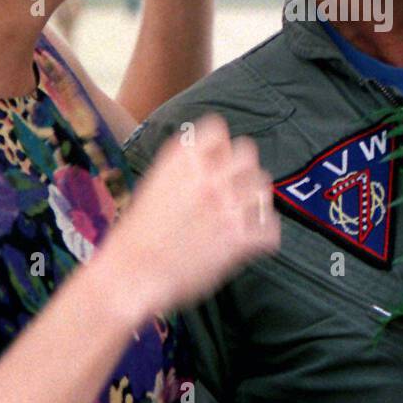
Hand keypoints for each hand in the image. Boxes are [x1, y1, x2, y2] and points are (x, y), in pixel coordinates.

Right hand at [104, 116, 278, 312]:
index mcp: (183, 159)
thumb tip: (203, 162)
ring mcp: (228, 205)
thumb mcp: (153, 185)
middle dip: (243, 169)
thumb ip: (181, 168)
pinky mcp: (240, 237)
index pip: (217, 129)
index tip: (218, 161)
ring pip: (263, 187)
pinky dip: (263, 235)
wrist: (132, 274)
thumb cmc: (136, 235)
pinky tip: (250, 241)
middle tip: (235, 187)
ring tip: (244, 214)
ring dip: (254, 199)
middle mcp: (209, 176)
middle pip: (248, 152)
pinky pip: (270, 227)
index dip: (220, 146)